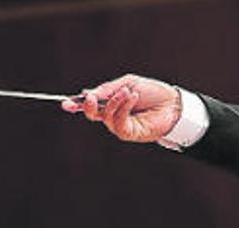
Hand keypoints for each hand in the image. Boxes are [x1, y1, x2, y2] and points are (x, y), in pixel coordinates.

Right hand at [60, 74, 181, 142]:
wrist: (173, 102)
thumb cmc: (152, 92)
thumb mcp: (127, 83)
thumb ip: (107, 89)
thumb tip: (86, 94)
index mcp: (110, 103)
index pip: (90, 105)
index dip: (76, 105)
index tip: (65, 103)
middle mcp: (113, 115)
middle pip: (93, 115)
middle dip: (88, 106)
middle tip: (90, 98)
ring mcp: (121, 126)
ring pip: (106, 117)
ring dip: (115, 102)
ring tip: (128, 92)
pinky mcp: (130, 133)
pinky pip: (119, 123)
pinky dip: (123, 108)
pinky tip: (132, 98)